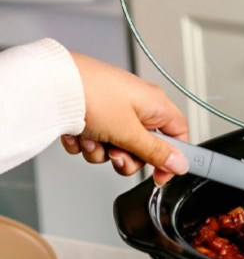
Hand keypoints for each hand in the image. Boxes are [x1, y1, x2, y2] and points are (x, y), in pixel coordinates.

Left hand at [61, 52, 189, 184]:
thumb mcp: (129, 133)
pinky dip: (86, 142)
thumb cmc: (91, 94)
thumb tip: (179, 164)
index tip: (161, 175)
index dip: (172, 158)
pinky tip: (77, 134)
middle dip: (127, 158)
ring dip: (102, 151)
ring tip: (90, 138)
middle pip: (145, 147)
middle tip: (115, 155)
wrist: (49, 83)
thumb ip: (156, 152)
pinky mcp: (92, 112)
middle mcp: (137, 105)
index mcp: (155, 104)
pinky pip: (97, 139)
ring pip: (118, 146)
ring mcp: (113, 108)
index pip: (179, 136)